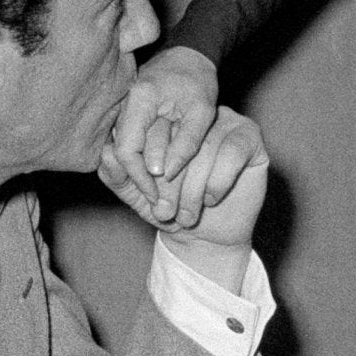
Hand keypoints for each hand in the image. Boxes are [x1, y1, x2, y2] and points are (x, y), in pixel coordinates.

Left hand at [100, 107, 268, 287]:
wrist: (206, 237)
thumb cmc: (169, 209)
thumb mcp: (136, 194)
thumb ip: (116, 173)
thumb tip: (107, 152)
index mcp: (166, 121)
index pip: (152, 129)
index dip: (147, 165)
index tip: (147, 195)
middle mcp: (195, 117)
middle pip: (178, 138)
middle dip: (169, 182)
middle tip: (164, 210)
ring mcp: (224, 123)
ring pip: (205, 147)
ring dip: (193, 188)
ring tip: (186, 215)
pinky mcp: (249, 136)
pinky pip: (232, 150)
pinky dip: (218, 180)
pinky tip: (211, 199)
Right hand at [107, 47, 218, 209]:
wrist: (189, 57)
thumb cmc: (198, 81)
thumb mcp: (202, 112)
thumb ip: (186, 143)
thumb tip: (165, 174)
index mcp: (140, 99)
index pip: (128, 149)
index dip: (140, 177)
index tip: (156, 195)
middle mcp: (123, 105)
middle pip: (121, 153)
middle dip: (138, 180)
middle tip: (158, 202)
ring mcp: (122, 110)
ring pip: (122, 150)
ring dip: (138, 173)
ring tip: (159, 195)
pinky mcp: (126, 115)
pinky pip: (127, 143)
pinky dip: (139, 161)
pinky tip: (155, 177)